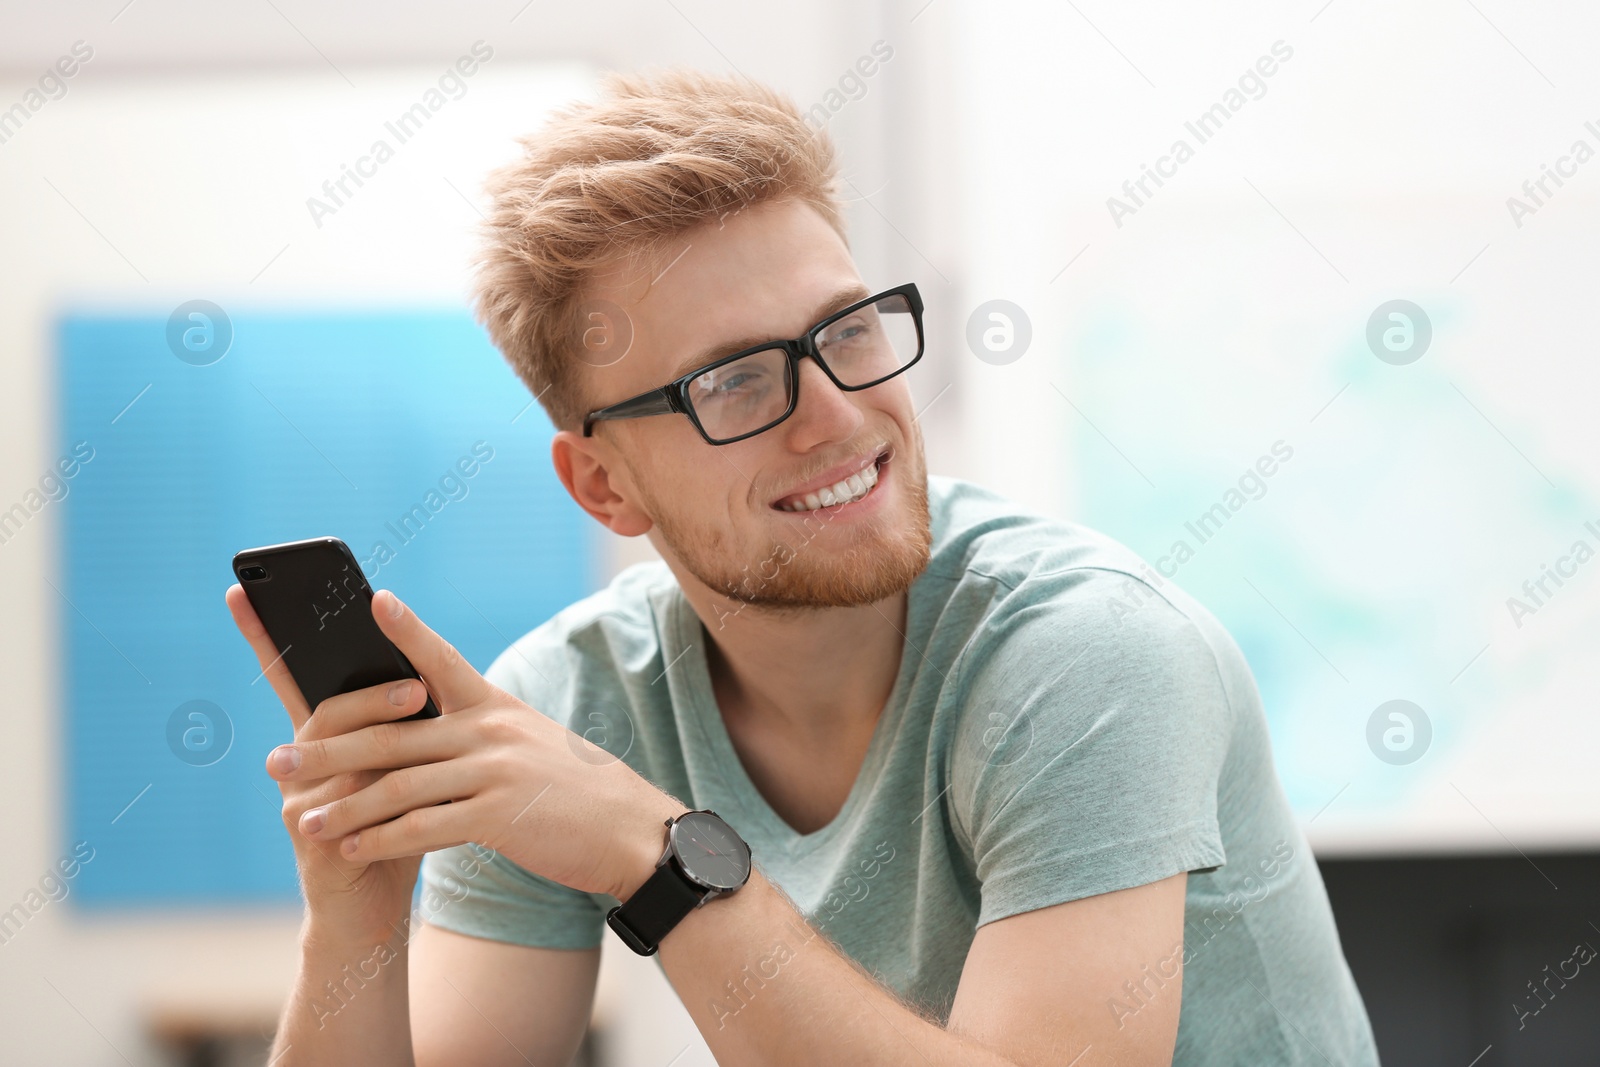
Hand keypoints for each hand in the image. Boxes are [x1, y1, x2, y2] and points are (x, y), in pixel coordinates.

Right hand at [225, 583, 426, 943]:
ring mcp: (297, 796)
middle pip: (324, 707)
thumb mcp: (410, 765)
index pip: (292, 676)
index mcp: (325, 736)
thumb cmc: (397, 826)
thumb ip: (408, 721)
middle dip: (368, 687)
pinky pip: (339, 798)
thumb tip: (427, 664)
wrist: (377, 908)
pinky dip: (374, 782)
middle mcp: (300, 760)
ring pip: (332, 748)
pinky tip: (402, 776)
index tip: (242, 587)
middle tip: (414, 680)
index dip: (263, 634)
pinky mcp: (307, 833)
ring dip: (375, 723)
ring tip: (416, 701)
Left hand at [237, 585, 682, 908]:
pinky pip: (425, 826)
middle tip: (275, 762)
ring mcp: (494, 772)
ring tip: (303, 821)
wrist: (629, 830)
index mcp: (494, 706)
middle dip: (327, 748)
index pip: (441, 658)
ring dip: (345, 806)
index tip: (372, 599)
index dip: (405, 630)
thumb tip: (423, 730)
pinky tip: (352, 849)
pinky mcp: (499, 816)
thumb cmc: (574, 789)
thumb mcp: (531, 742)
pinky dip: (382, 839)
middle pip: (392, 734)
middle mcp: (490, 731)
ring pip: (399, 785)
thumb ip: (479, 732)